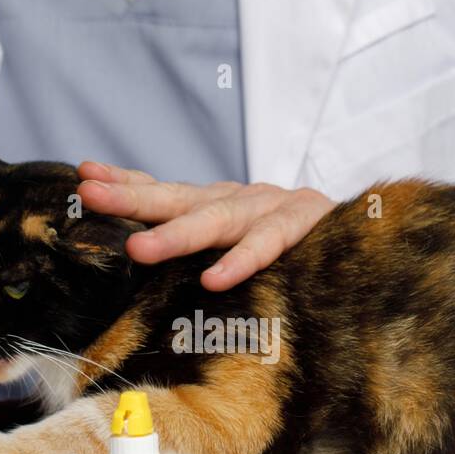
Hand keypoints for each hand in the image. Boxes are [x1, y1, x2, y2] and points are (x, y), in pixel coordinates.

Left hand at [76, 162, 333, 289]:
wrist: (370, 236)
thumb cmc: (297, 247)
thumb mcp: (242, 240)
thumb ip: (204, 246)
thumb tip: (143, 261)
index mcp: (220, 203)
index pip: (165, 190)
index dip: (126, 182)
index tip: (84, 175)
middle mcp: (240, 199)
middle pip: (178, 197)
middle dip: (132, 196)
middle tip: (91, 196)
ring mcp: (272, 208)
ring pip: (218, 219)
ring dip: (177, 234)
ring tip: (139, 248)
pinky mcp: (305, 225)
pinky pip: (269, 245)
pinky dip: (241, 261)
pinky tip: (215, 278)